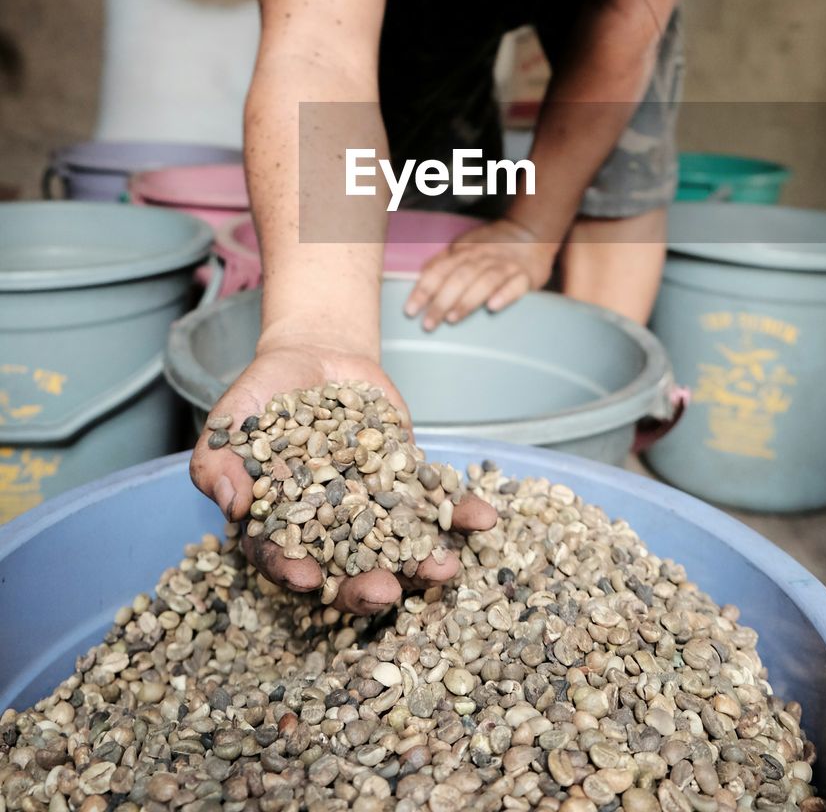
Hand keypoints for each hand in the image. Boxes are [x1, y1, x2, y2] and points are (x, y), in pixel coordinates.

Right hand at [189, 341, 496, 613]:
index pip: (282, 557)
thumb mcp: (233, 416)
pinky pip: (437, 502)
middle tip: (388, 593)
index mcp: (280, 523)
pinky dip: (461, 512)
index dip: (293, 571)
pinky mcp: (408, 480)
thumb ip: (219, 461)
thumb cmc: (264, 391)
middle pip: (346, 567)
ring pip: (399, 545)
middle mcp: (330, 526)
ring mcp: (373, 505)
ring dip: (424, 561)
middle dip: (368, 584)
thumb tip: (232, 505)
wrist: (316, 354)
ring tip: (445, 568)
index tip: (310, 581)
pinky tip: (484, 518)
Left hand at [404, 217, 557, 329]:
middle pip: (459, 277)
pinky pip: (515, 285)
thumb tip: (419, 278)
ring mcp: (505, 266)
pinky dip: (504, 295)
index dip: (424, 289)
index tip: (411, 311)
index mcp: (464, 252)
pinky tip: (493, 307)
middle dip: (441, 301)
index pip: (440, 269)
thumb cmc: (491, 245)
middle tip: (428, 324)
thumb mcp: (464, 247)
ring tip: (452, 319)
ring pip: (484, 281)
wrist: (530, 231)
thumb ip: (443, 262)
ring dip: (467, 300)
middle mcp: (483, 257)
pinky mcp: (525, 276)